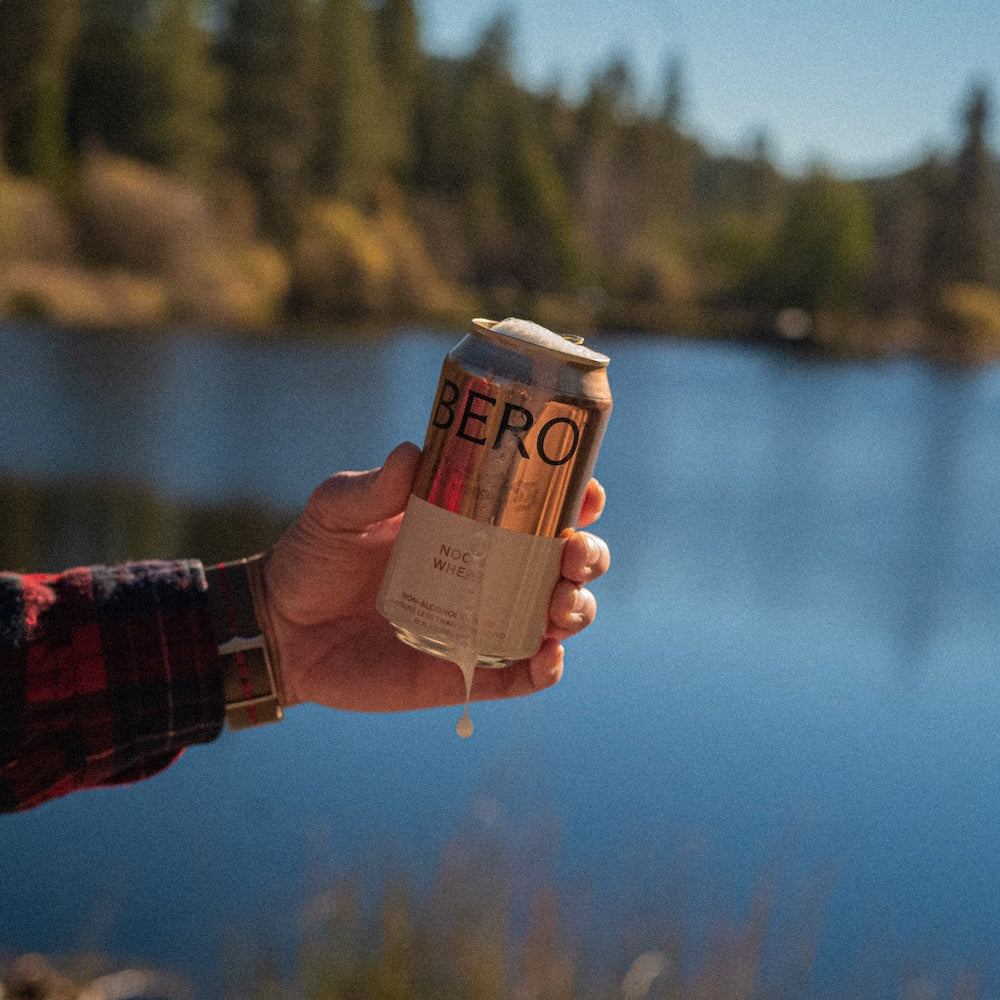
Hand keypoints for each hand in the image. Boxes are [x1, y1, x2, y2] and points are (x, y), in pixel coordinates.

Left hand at [257, 442, 609, 712]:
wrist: (281, 628)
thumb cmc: (313, 557)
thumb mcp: (337, 510)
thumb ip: (373, 486)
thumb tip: (413, 453)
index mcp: (471, 522)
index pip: (538, 507)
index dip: (575, 499)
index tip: (586, 493)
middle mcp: (490, 570)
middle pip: (566, 562)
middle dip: (588, 557)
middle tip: (573, 554)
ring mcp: (483, 622)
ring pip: (557, 616)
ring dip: (578, 609)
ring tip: (561, 606)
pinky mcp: (466, 671)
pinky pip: (523, 675)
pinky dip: (548, 669)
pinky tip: (547, 657)